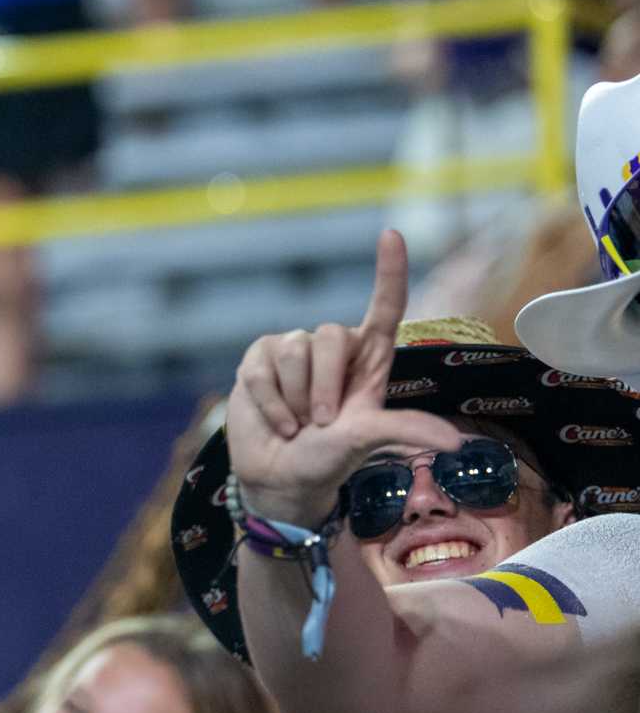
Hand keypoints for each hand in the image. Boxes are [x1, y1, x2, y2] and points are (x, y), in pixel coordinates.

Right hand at [226, 230, 462, 527]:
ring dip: (295, 399)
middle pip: (332, 335)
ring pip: (295, 351)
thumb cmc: (330, 459)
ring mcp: (293, 353)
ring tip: (298, 424)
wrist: (279, 478)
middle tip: (322, 422)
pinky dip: (269, 403)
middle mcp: (333, 351)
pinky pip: (261, 369)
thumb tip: (455, 441)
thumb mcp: (370, 442)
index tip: (392, 234)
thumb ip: (406, 431)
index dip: (389, 271)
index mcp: (369, 362)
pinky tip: (276, 422)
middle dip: (324, 386)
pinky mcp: (258, 362)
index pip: (384, 307)